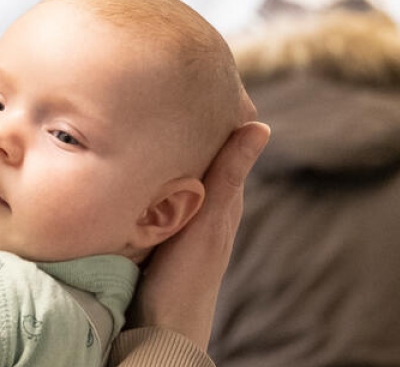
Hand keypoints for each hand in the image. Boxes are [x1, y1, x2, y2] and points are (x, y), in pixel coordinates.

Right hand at [127, 94, 269, 348]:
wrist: (160, 331)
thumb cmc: (184, 282)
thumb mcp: (207, 222)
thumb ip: (228, 176)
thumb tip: (259, 124)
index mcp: (221, 197)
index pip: (229, 137)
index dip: (224, 103)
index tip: (212, 67)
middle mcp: (206, 203)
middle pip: (204, 147)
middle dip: (195, 112)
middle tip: (178, 71)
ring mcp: (183, 216)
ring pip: (183, 163)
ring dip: (174, 135)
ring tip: (156, 98)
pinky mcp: (162, 227)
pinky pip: (164, 181)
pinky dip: (159, 159)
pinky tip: (141, 150)